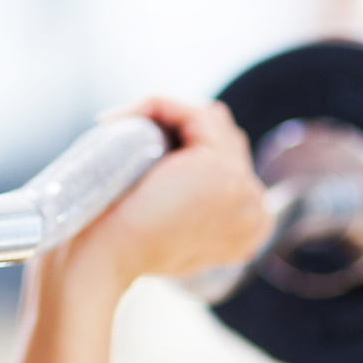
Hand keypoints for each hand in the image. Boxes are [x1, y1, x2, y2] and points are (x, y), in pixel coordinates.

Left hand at [69, 97, 270, 286]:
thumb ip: (197, 194)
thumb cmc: (125, 247)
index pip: (230, 163)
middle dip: (178, 127)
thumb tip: (209, 130)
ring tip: (117, 123)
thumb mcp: (170, 225)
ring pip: (208, 123)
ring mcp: (242, 187)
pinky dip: (154, 105)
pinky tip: (118, 117)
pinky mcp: (217, 164)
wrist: (106, 257)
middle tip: (127, 129)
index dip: (187, 145)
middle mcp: (256, 211)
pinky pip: (191, 113)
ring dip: (162, 115)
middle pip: (224, 140)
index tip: (142, 144)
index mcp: (252, 229)